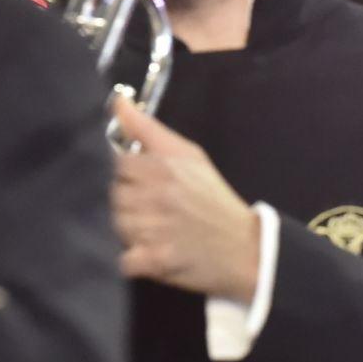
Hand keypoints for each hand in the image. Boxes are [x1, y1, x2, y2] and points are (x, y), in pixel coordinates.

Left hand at [111, 96, 260, 300]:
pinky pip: (126, 260)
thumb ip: (149, 129)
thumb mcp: (190, 155)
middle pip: (116, 196)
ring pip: (118, 226)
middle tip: (156, 210)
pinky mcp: (156, 260)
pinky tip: (154, 253)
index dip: (130, 175)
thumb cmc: (214, 199)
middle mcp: (157, 194)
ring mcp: (155, 229)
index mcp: (165, 166)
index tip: (147, 184)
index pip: (120, 165)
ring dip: (132, 231)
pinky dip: (137, 260)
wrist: (246, 247)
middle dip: (130, 203)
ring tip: (156, 231)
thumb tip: (118, 101)